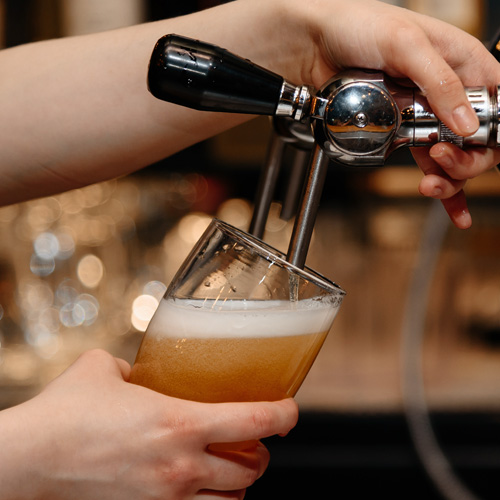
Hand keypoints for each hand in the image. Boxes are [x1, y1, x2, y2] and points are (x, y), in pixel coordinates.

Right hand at [0, 349, 297, 499]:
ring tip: (233, 464)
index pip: (254, 421)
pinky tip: (204, 486)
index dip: (283, 415)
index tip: (291, 409)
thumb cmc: (67, 410)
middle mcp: (181, 465)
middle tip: (256, 437)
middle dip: (263, 452)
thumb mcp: (107, 368)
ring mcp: (167, 496)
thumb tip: (146, 369)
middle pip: (252, 468)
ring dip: (241, 481)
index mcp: (179, 422)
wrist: (30, 458)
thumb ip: (137, 367)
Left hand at [262, 0, 499, 227]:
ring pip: (453, 156)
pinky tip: (453, 210)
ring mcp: (424, 115)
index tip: (471, 145)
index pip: (497, 107)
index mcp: (464, 63)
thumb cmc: (356, 25)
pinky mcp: (401, 131)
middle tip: (439, 162)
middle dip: (467, 161)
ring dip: (449, 179)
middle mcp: (448, 92)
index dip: (492, 133)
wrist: (312, 44)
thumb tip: (466, 124)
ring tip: (428, 184)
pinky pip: (427, 163)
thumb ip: (439, 81)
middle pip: (478, 140)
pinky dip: (442, 187)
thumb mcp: (405, 43)